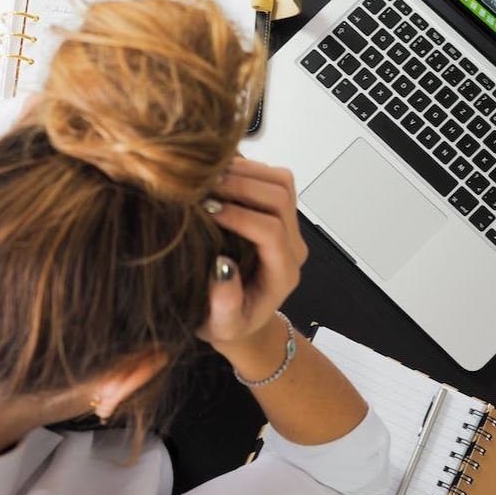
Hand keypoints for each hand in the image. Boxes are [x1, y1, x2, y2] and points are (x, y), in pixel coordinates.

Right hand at [197, 158, 307, 356]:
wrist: (242, 317)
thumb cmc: (229, 322)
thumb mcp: (221, 325)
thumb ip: (225, 304)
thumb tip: (222, 267)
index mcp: (282, 273)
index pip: (271, 231)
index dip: (239, 216)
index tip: (206, 210)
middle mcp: (292, 246)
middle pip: (280, 198)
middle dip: (241, 186)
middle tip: (203, 185)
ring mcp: (289, 226)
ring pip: (281, 181)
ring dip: (245, 172)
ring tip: (208, 176)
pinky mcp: (278, 212)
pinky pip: (273, 178)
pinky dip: (246, 169)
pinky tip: (217, 175)